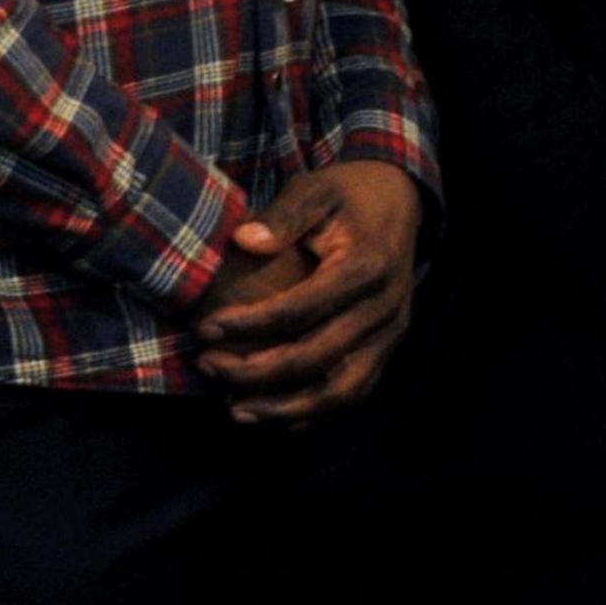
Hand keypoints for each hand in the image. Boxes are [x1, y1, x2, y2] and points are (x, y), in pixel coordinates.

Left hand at [195, 159, 425, 425]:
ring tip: (236, 412)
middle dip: (256, 370)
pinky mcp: (389, 344)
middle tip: (207, 366)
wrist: (401, 200)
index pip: (301, 309)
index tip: (204, 330)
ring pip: (342, 389)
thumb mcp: (315, 189)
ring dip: (287, 407)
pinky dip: (316, 411)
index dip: (249, 324)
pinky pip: (356, 390)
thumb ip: (283, 216)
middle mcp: (385, 306)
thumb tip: (245, 240)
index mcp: (367, 266)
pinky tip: (276, 417)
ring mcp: (392, 331)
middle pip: (317, 356)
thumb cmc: (347, 195)